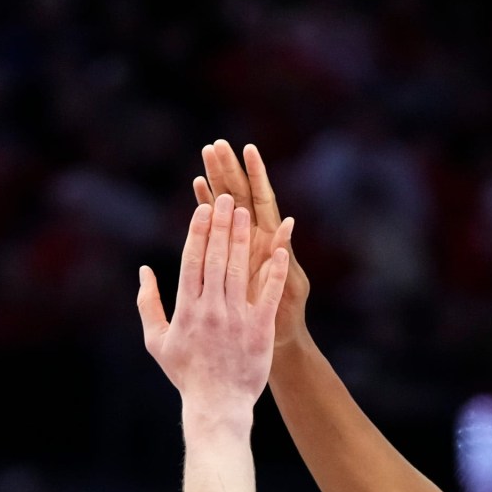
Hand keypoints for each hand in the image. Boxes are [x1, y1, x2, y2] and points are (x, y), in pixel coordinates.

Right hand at [137, 192, 289, 435]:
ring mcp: (236, 318)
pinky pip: (268, 293)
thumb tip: (144, 271)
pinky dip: (274, 269)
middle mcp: (210, 309)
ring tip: (246, 212)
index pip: (192, 261)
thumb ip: (148, 304)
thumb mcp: (157, 341)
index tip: (203, 208)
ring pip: (239, 269)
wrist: (216, 405)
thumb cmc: (186, 374)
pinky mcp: (259, 329)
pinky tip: (279, 247)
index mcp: (186, 309)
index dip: (198, 232)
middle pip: (216, 258)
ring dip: (243, 238)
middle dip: (221, 225)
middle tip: (227, 198)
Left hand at [196, 140, 309, 347]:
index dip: (217, 180)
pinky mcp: (283, 272)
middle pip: (238, 199)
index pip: (226, 204)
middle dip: (228, 172)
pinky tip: (271, 209)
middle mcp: (255, 240)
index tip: (208, 154)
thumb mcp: (239, 289)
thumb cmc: (249, 319)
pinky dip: (277, 229)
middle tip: (217, 144)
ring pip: (255, 211)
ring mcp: (269, 254)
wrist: (271, 347)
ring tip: (230, 154)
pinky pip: (279, 246)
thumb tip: (241, 226)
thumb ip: (236, 256)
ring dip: (242, 182)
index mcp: (240, 242)